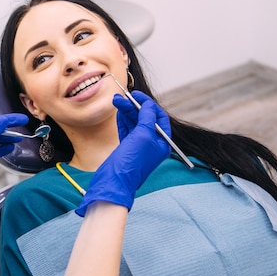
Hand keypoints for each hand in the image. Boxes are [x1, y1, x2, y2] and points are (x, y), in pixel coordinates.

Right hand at [75, 92, 170, 215]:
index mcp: (162, 143)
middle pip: (145, 119)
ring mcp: (138, 147)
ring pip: (134, 123)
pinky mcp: (126, 149)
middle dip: (134, 107)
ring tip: (116, 100)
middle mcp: (152, 144)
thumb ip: (147, 117)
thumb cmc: (132, 161)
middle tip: (123, 96)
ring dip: (126, 111)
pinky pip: (126, 130)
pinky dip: (123, 120)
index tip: (137, 95)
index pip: (159, 117)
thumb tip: (148, 104)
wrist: (114, 180)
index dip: (149, 104)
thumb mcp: (143, 135)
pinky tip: (119, 112)